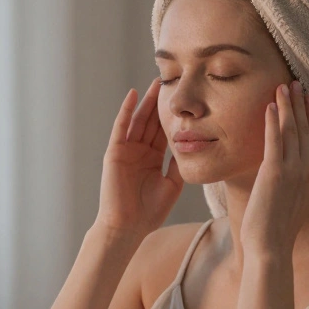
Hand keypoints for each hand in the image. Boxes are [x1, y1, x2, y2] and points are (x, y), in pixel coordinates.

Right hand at [95, 78, 184, 238]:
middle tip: (172, 81)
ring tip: (156, 83)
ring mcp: (126, 150)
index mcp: (153, 159)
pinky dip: (126, 111)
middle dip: (161, 102)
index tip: (184, 99)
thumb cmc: (149, 212)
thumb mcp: (172, 185)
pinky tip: (133, 95)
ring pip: (138, 120)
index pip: (164, 131)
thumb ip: (179, 165)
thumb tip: (192, 146)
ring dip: (146, 101)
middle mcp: (140, 151)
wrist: (128, 227)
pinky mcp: (115, 152)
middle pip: (152, 121)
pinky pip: (121, 128)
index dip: (173, 115)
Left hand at [241, 80, 308, 255]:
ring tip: (282, 87)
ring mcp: (295, 171)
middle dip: (300, 104)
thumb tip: (285, 165)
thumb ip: (296, 179)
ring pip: (292, 130)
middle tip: (295, 83)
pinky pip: (275, 140)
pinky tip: (269, 106)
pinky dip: (272, 121)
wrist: (271, 246)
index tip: (307, 98)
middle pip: (306, 129)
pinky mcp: (276, 173)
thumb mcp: (296, 198)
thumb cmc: (278, 227)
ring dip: (287, 106)